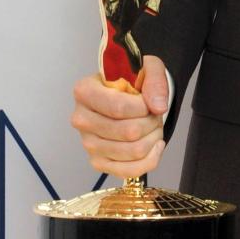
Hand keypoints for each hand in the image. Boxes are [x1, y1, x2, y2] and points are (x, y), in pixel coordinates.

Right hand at [70, 56, 168, 177]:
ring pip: (133, 151)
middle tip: (154, 114)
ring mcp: (88, 144)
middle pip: (128, 132)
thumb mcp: (147, 67)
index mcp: (85, 91)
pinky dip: (150, 159)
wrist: (126, 95)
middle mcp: (81, 119)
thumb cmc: (132, 81)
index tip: (150, 102)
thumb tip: (157, 106)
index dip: (143, 108)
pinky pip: (130, 171)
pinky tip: (154, 145)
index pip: (118, 108)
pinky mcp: (99, 162)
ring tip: (153, 126)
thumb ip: (155, 81)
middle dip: (152, 122)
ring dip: (153, 138)